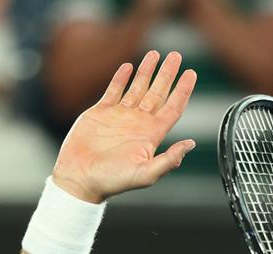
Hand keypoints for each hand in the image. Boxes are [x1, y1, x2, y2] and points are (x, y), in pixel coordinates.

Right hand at [52, 50, 196, 202]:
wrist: (81, 178)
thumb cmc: (113, 181)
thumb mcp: (146, 174)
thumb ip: (169, 159)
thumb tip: (190, 144)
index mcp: (151, 136)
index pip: (172, 108)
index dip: (183, 90)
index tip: (191, 73)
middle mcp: (138, 123)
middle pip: (158, 93)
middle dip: (168, 74)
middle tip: (177, 56)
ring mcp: (120, 117)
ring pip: (138, 87)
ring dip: (147, 71)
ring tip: (155, 53)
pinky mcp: (101, 113)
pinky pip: (114, 90)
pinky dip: (121, 77)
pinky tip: (128, 66)